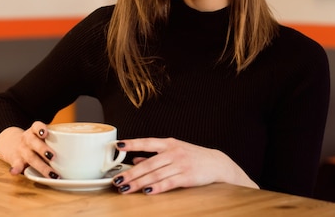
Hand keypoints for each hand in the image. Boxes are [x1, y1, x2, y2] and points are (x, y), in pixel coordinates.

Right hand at [0, 121, 59, 178]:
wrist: (11, 144)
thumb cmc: (35, 142)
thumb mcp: (42, 137)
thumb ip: (57, 139)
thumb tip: (86, 147)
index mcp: (34, 131)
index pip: (36, 126)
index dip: (40, 129)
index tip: (45, 134)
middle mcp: (27, 139)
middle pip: (33, 142)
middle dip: (43, 150)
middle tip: (54, 157)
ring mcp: (21, 150)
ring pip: (30, 157)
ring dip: (40, 166)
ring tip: (50, 173)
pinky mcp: (16, 160)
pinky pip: (16, 164)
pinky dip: (16, 168)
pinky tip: (15, 172)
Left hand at [112, 137, 257, 194]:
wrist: (217, 163)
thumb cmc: (193, 157)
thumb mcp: (174, 151)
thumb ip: (155, 156)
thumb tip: (135, 160)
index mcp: (169, 143)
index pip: (147, 142)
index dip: (132, 144)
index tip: (118, 145)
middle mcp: (173, 152)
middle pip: (148, 163)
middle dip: (131, 173)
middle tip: (117, 180)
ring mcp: (180, 164)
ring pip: (156, 174)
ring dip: (139, 183)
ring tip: (125, 188)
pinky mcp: (187, 177)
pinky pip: (169, 183)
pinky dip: (157, 188)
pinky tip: (147, 192)